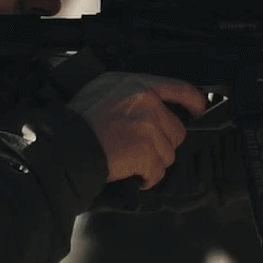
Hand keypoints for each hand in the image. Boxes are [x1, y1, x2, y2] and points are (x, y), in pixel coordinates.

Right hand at [66, 72, 208, 187]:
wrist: (62, 145)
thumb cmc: (75, 123)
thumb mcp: (102, 90)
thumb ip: (132, 95)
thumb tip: (154, 108)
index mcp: (136, 83)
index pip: (180, 89)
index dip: (195, 102)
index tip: (199, 112)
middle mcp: (145, 100)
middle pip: (176, 130)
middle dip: (161, 145)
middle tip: (137, 149)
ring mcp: (148, 125)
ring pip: (168, 154)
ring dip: (151, 163)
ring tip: (126, 160)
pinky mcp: (146, 150)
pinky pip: (158, 172)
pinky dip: (145, 178)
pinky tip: (129, 173)